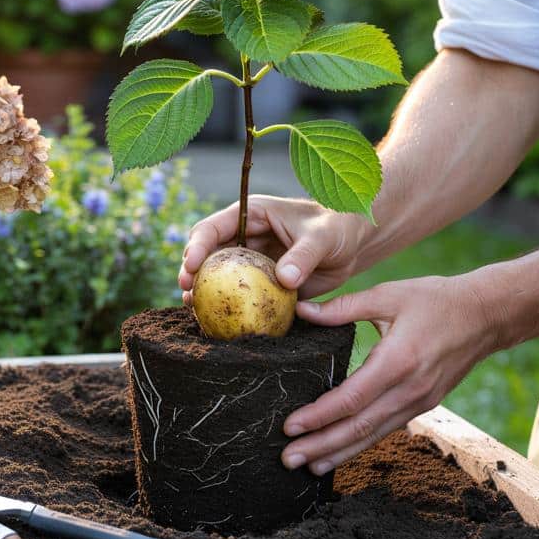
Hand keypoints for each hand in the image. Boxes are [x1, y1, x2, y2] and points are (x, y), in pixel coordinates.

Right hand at [179, 195, 369, 301]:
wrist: (351, 245)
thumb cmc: (337, 229)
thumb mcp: (322, 238)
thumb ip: (303, 256)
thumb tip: (284, 280)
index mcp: (250, 216)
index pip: (214, 227)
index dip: (198, 245)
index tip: (192, 265)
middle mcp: (244, 237)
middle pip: (207, 253)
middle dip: (191, 271)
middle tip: (187, 290)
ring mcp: (250, 262)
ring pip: (217, 276)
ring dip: (202, 292)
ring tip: (192, 307)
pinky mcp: (260, 283)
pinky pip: (239, 295)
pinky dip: (226, 307)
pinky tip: (216, 322)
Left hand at [280, 274, 503, 473]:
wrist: (487, 315)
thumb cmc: (436, 299)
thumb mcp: (388, 295)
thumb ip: (343, 306)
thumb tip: (301, 309)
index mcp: (398, 361)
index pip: (351, 398)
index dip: (319, 416)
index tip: (289, 427)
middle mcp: (409, 390)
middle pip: (359, 426)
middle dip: (321, 445)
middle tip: (288, 460)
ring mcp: (418, 402)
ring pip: (373, 435)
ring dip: (338, 453)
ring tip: (308, 466)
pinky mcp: (423, 405)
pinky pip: (386, 429)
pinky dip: (360, 444)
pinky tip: (340, 452)